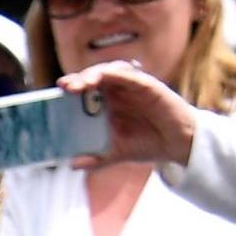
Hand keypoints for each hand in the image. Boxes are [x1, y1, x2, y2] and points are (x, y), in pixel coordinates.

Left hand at [60, 61, 196, 168]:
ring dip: (95, 73)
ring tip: (82, 84)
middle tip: (66, 87)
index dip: (72, 87)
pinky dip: (118, 74)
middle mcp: (119, 92)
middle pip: (95, 76)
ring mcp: (134, 87)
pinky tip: (105, 76)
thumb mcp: (116, 154)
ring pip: (111, 70)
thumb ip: (96, 159)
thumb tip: (72, 165)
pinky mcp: (149, 86)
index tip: (58, 91)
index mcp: (108, 104)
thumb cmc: (147, 144)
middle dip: (79, 79)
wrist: (177, 146)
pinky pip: (132, 76)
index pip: (86, 89)